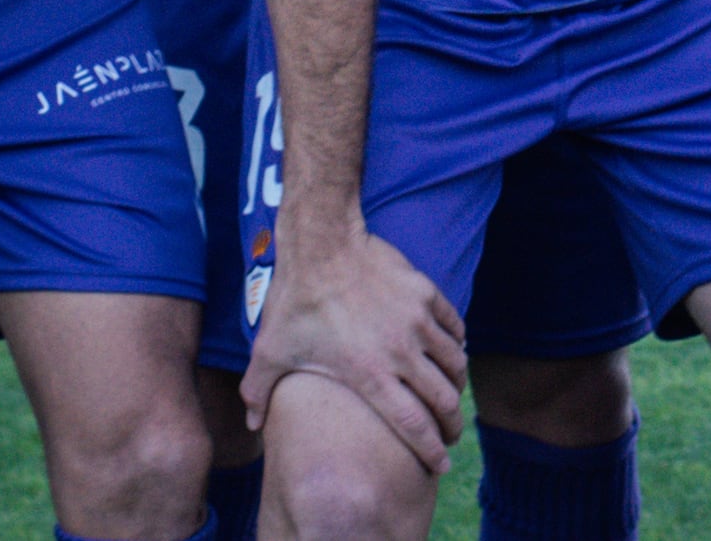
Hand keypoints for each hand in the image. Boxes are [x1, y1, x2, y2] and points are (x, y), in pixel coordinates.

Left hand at [243, 223, 467, 466]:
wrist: (322, 245)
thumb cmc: (294, 302)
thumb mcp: (269, 352)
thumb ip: (258, 394)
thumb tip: (252, 426)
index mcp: (369, 375)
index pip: (412, 425)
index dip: (431, 450)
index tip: (440, 466)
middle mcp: (401, 352)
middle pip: (444, 400)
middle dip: (451, 426)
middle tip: (449, 436)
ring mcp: (417, 321)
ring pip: (455, 364)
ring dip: (457, 386)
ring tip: (453, 397)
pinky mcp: (426, 294)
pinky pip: (454, 328)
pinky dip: (457, 346)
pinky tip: (453, 353)